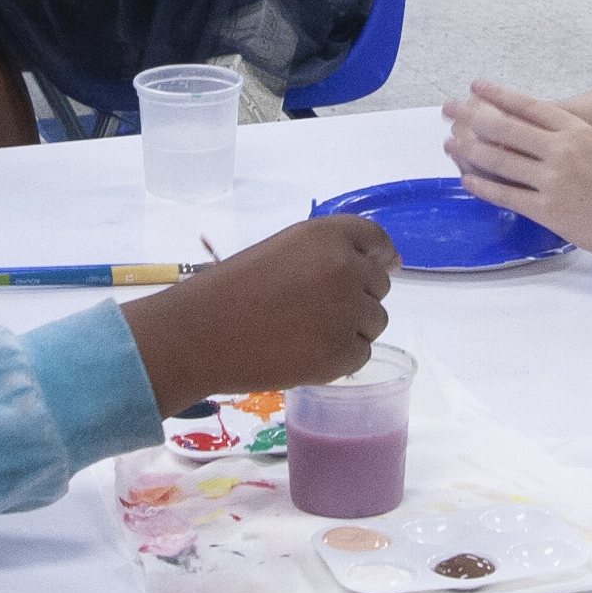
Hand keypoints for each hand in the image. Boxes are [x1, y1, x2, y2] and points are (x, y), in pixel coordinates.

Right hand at [121, 216, 392, 410]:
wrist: (200, 335)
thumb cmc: (232, 290)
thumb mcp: (282, 251)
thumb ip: (330, 253)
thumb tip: (391, 265)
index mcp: (327, 235)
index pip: (377, 240)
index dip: (381, 255)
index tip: (382, 266)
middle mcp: (346, 268)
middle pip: (379, 285)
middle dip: (357, 296)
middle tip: (313, 310)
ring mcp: (348, 312)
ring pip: (375, 322)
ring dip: (351, 328)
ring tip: (304, 332)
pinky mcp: (344, 353)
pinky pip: (361, 353)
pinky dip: (340, 357)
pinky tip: (304, 353)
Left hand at [441, 80, 591, 256]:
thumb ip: (562, 134)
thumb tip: (524, 126)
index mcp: (575, 130)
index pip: (527, 105)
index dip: (497, 94)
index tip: (475, 86)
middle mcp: (562, 150)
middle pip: (505, 128)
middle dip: (471, 116)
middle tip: (448, 108)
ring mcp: (553, 180)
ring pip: (499, 160)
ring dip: (468, 151)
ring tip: (449, 144)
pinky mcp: (548, 209)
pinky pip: (505, 194)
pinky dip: (482, 185)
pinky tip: (467, 179)